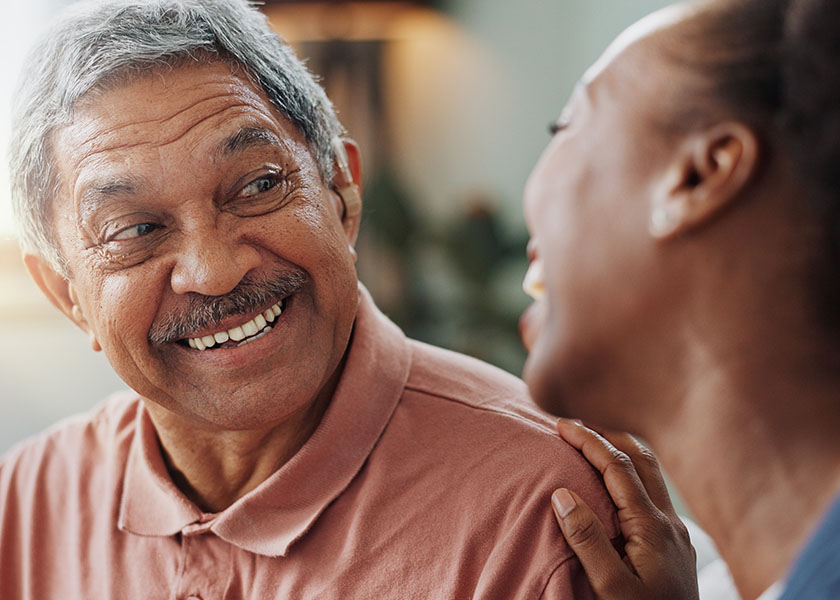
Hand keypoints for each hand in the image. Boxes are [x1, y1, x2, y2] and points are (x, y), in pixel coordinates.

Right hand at [552, 420, 698, 599]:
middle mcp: (668, 523)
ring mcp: (675, 534)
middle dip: (607, 436)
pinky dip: (629, 477)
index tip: (560, 424)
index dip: (588, 440)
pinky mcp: (674, 547)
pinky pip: (652, 495)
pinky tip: (611, 490)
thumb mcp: (609, 588)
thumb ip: (586, 539)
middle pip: (641, 459)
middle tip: (574, 429)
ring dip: (621, 454)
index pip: (617, 466)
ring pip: (651, 475)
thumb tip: (563, 492)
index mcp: (651, 527)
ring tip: (591, 449)